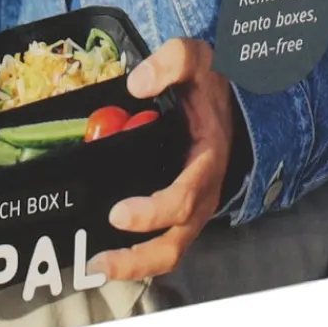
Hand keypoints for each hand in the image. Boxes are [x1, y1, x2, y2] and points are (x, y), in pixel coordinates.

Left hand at [88, 38, 234, 282]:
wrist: (231, 97)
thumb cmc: (210, 82)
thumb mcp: (197, 57)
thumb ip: (171, 62)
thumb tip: (137, 85)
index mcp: (207, 161)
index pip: (183, 198)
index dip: (153, 212)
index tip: (118, 214)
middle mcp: (202, 193)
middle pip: (176, 242)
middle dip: (139, 259)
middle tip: (99, 264)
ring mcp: (192, 205)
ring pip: (170, 249)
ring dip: (135, 265)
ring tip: (96, 269)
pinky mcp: (180, 207)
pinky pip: (162, 238)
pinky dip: (137, 253)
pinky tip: (104, 250)